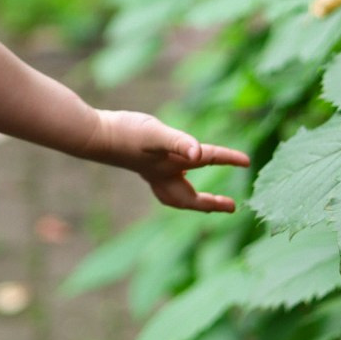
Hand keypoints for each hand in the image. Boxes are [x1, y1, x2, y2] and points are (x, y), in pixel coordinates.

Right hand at [84, 109, 250, 213]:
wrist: (93, 134)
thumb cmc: (125, 133)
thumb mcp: (155, 134)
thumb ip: (178, 142)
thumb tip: (198, 153)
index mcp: (172, 165)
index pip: (207, 158)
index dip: (227, 158)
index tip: (247, 162)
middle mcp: (163, 172)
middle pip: (191, 197)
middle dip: (210, 203)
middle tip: (231, 206)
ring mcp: (151, 169)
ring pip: (178, 190)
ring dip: (193, 197)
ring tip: (204, 199)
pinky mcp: (141, 162)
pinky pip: (166, 175)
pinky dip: (176, 177)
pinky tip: (176, 167)